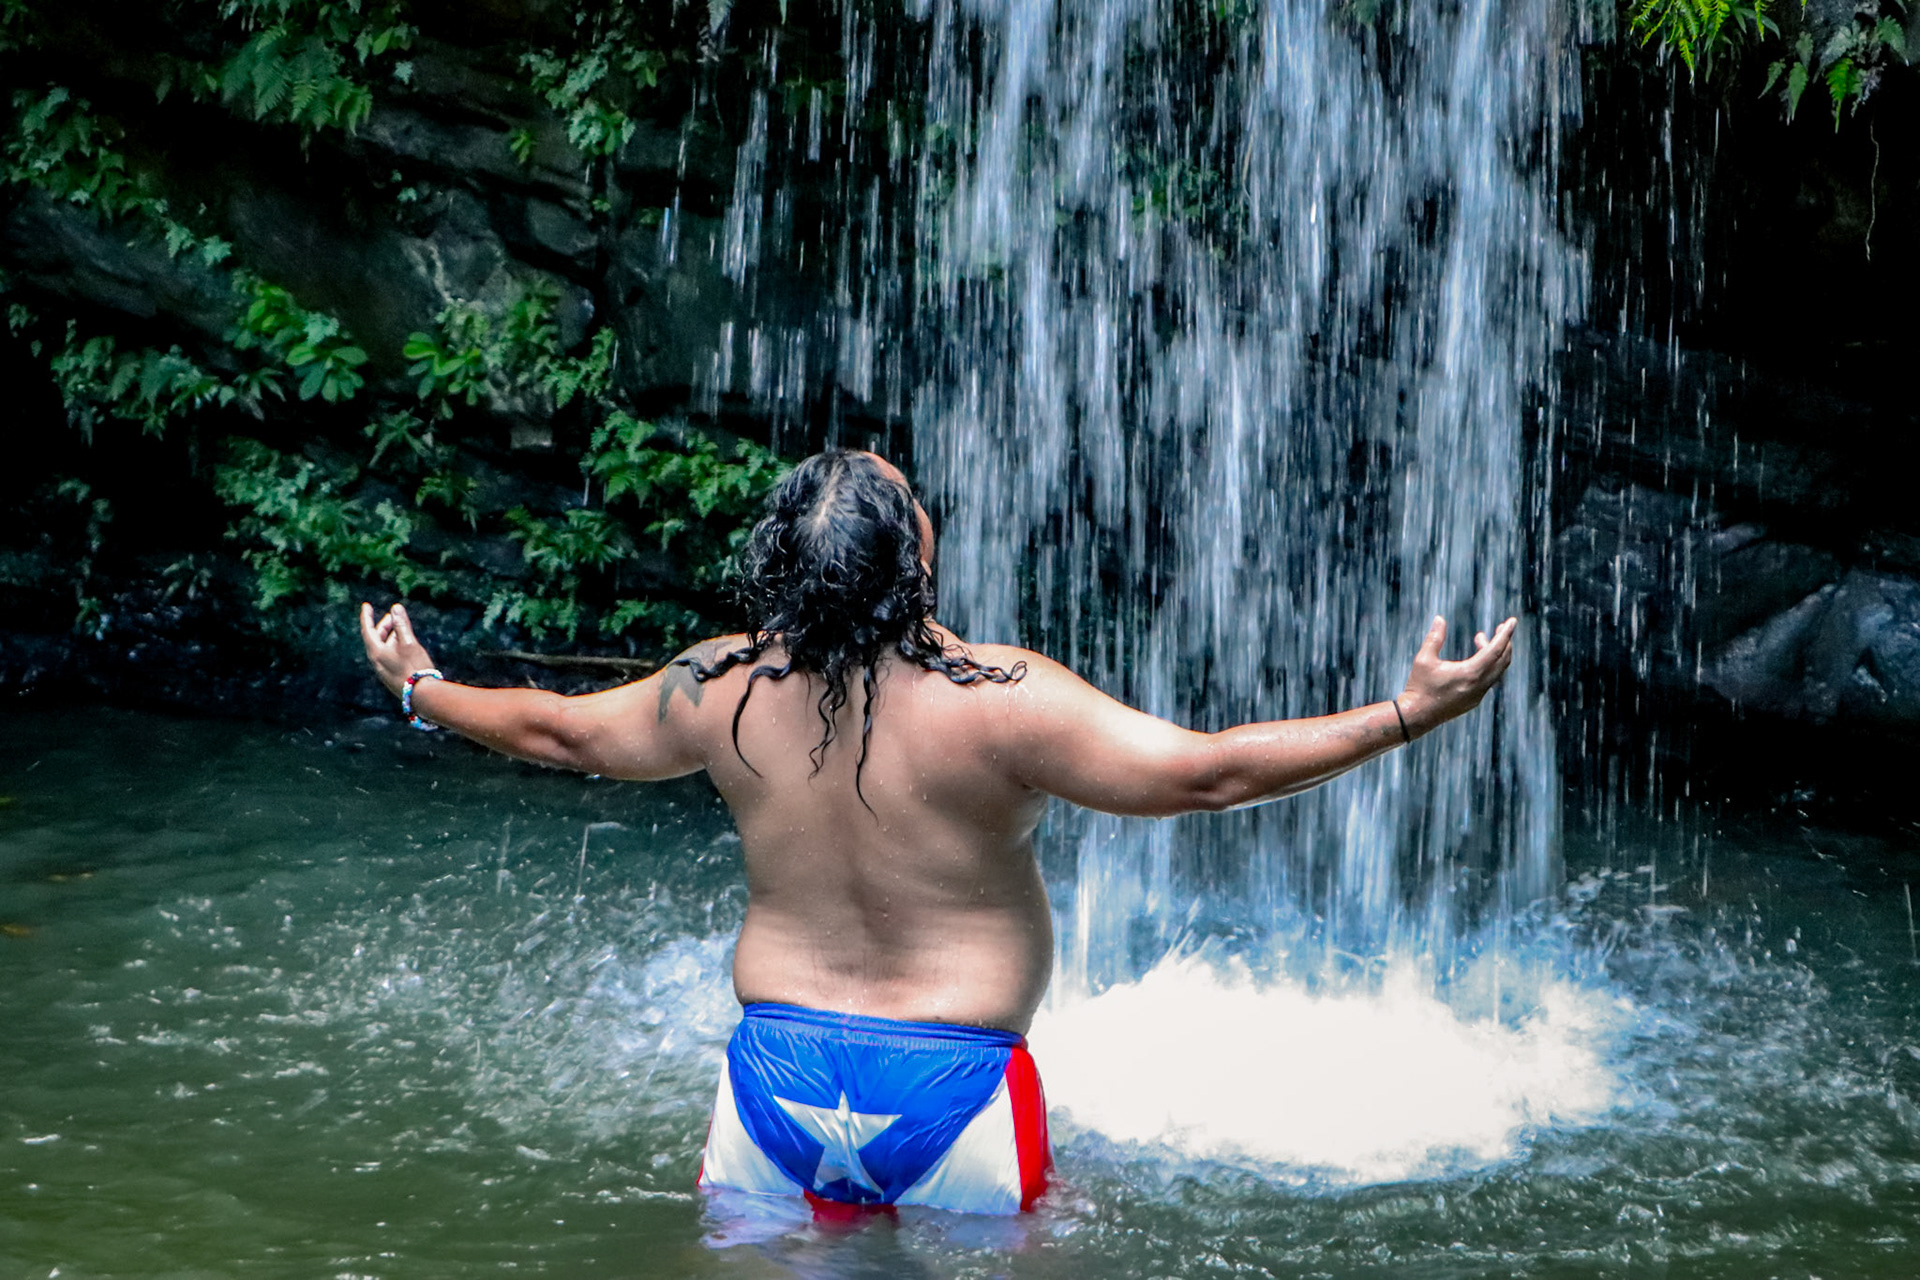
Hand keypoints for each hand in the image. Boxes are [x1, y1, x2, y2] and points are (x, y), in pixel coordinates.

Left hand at [359, 602, 437, 698]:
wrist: (421, 695)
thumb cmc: (414, 666)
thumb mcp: (408, 642)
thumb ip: (401, 624)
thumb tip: (395, 607)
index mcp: (376, 652)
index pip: (367, 630)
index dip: (367, 616)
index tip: (366, 605)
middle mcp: (377, 662)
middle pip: (375, 639)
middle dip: (383, 626)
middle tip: (393, 617)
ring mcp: (384, 670)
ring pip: (383, 648)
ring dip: (390, 636)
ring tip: (401, 629)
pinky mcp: (391, 676)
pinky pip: (388, 657)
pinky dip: (393, 646)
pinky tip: (405, 646)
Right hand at [1396, 615, 1515, 737]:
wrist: (1417, 716)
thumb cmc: (1419, 687)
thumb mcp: (1424, 659)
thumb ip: (1434, 638)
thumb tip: (1439, 619)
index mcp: (1470, 673)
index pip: (1495, 650)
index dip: (1505, 634)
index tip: (1512, 621)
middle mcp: (1479, 685)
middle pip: (1502, 660)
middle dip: (1504, 642)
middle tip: (1500, 627)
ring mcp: (1478, 694)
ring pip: (1497, 671)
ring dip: (1495, 653)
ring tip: (1480, 639)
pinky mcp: (1474, 700)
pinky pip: (1490, 680)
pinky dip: (1490, 666)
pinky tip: (1477, 659)